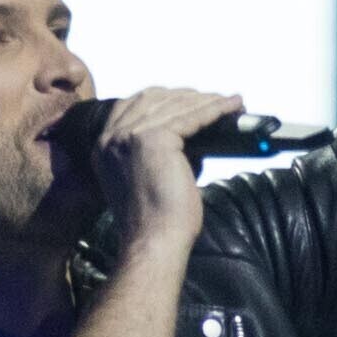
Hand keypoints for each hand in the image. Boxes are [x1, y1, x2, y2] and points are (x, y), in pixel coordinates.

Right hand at [85, 88, 244, 277]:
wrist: (154, 240)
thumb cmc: (156, 220)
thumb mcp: (147, 175)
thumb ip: (158, 153)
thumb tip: (194, 134)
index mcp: (104, 146)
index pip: (133, 105)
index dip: (163, 97)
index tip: (187, 98)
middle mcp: (112, 137)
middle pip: (154, 99)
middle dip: (187, 96)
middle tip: (215, 99)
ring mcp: (131, 135)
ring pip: (176, 106)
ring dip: (207, 100)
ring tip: (232, 102)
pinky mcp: (155, 139)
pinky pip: (193, 116)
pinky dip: (216, 109)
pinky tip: (232, 106)